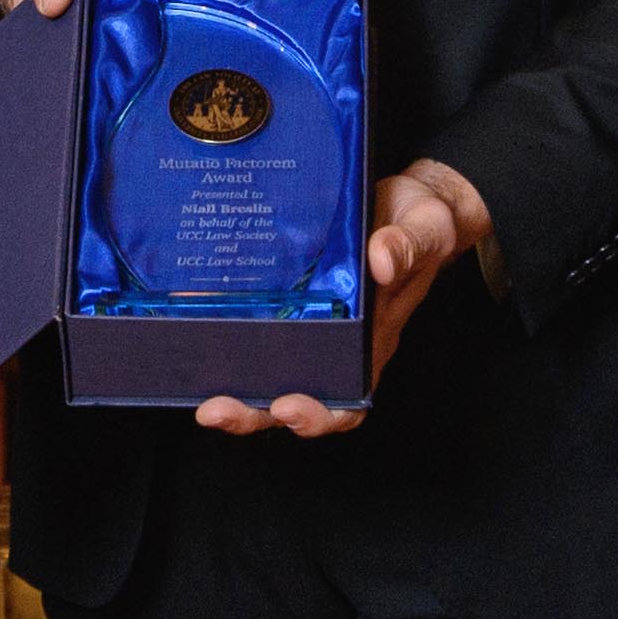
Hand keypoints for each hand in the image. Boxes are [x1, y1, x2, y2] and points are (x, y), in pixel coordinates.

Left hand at [196, 160, 487, 438]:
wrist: (407, 203)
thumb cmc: (422, 222)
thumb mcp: (425, 226)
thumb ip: (409, 244)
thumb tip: (382, 259)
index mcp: (372, 340)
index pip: (347, 398)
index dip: (318, 415)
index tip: (288, 408)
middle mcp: (335, 343)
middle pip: (292, 397)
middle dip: (253, 413)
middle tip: (216, 410)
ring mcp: (307, 325)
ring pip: (264, 372)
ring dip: (230, 388)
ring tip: (197, 392)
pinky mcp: (287, 299)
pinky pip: (252, 330)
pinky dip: (222, 339)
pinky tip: (191, 326)